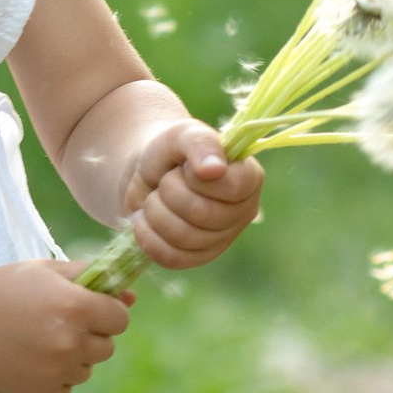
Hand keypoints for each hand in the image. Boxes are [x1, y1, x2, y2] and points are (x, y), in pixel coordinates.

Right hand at [0, 260, 130, 392]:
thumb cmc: (3, 289)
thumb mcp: (46, 271)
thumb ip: (92, 278)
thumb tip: (131, 297)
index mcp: (76, 307)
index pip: (120, 318)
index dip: (105, 312)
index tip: (84, 309)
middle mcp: (72, 342)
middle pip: (107, 346)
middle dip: (90, 335)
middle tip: (55, 324)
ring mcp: (58, 371)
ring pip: (88, 368)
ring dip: (72, 357)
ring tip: (38, 342)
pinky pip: (68, 387)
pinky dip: (55, 377)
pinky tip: (30, 360)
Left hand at [122, 119, 263, 271]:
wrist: (146, 174)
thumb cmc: (171, 151)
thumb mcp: (183, 134)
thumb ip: (200, 143)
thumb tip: (214, 169)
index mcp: (249, 178)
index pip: (231, 187)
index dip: (197, 178)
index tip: (186, 167)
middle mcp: (243, 212)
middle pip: (202, 214)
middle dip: (169, 192)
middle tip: (165, 181)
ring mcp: (222, 239)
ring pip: (183, 237)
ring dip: (155, 211)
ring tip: (154, 198)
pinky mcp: (198, 258)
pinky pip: (172, 258)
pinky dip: (148, 237)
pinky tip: (143, 220)